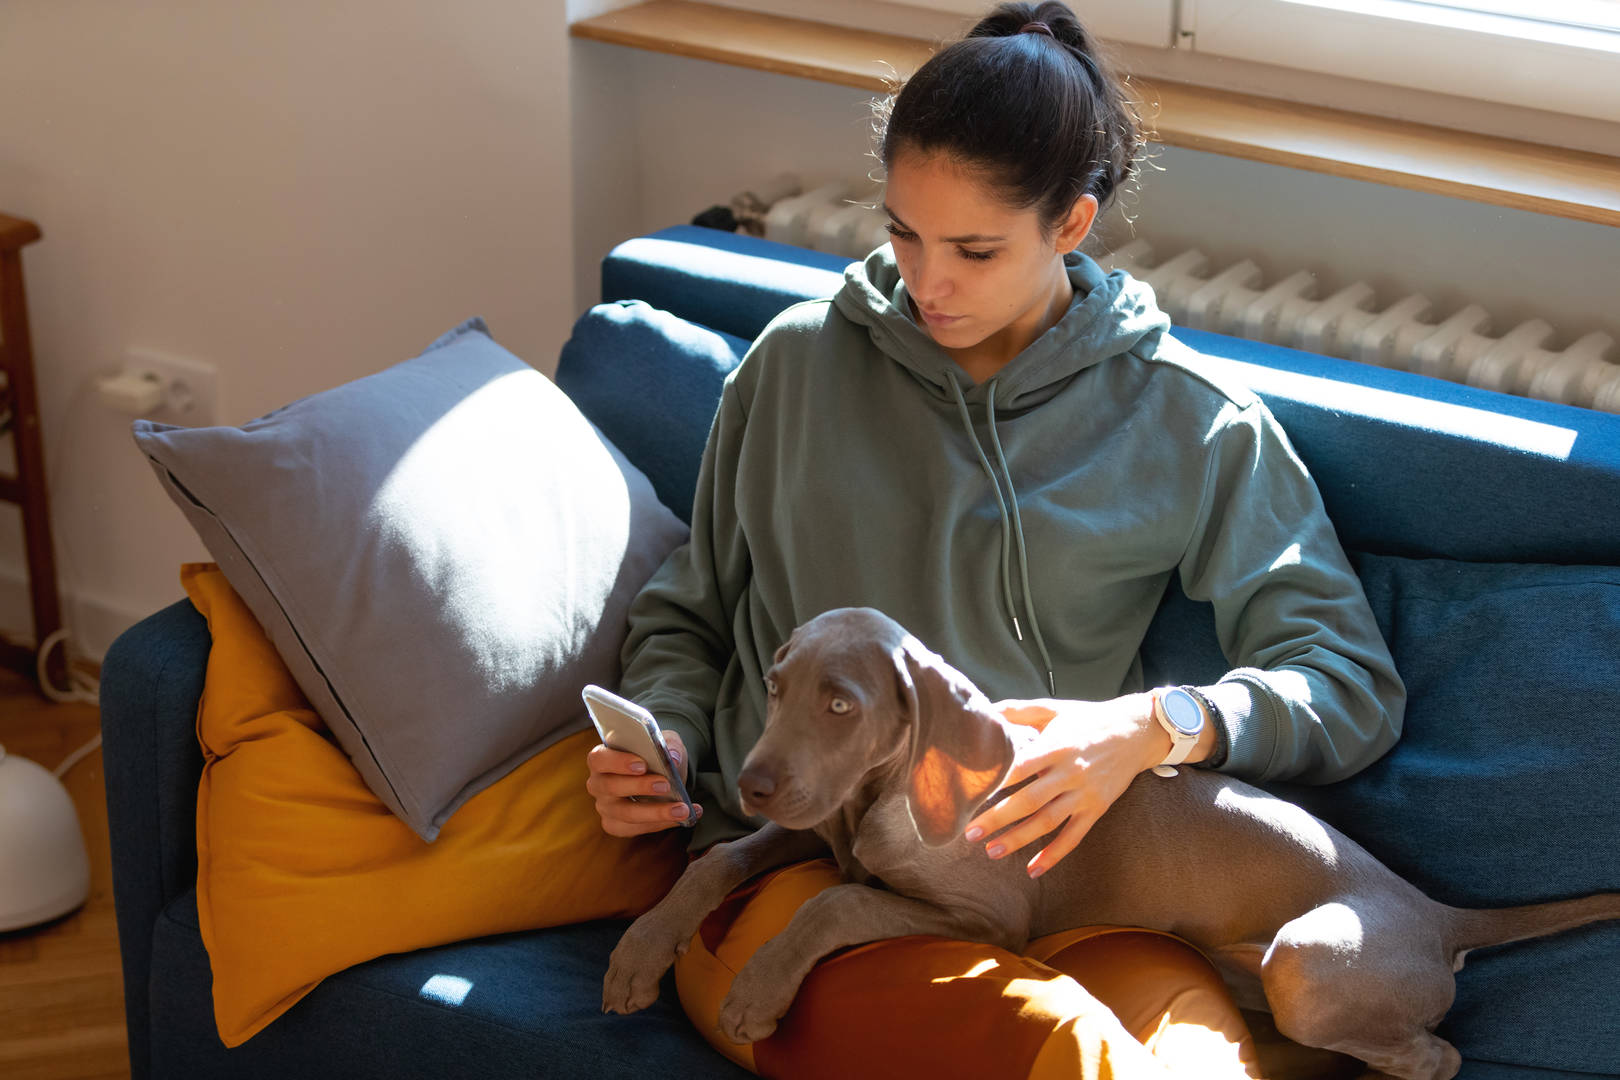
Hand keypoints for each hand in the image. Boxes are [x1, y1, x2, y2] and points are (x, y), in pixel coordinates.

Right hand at [586, 730, 701, 836]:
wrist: (660, 774)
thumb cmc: (655, 755)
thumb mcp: (665, 742)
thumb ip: (670, 745)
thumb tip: (674, 759)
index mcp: (602, 758)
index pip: (599, 759)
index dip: (618, 762)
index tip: (642, 765)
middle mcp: (598, 784)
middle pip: (611, 787)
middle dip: (640, 787)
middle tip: (666, 785)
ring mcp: (606, 807)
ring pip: (625, 814)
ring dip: (656, 812)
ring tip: (682, 809)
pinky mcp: (617, 825)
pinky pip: (637, 828)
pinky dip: (662, 823)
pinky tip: (682, 818)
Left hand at [962, 695, 1166, 878]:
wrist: (1137, 731)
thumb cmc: (1088, 718)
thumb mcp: (1054, 708)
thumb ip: (1018, 710)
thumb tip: (985, 711)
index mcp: (1056, 746)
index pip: (1020, 766)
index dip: (996, 781)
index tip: (971, 794)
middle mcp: (1070, 772)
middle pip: (1029, 800)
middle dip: (998, 818)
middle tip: (969, 832)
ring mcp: (1084, 793)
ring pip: (1047, 821)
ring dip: (1018, 839)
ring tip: (991, 851)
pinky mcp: (1097, 808)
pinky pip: (1073, 836)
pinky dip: (1054, 855)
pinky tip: (1033, 869)